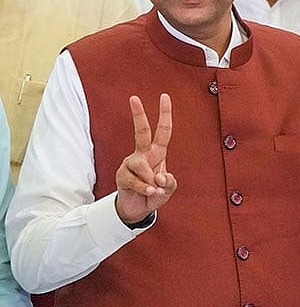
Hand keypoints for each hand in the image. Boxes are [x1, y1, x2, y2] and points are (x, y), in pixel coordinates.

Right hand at [115, 94, 175, 224]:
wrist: (138, 209)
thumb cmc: (155, 194)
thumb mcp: (169, 188)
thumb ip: (169, 182)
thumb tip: (159, 176)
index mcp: (157, 153)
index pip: (163, 131)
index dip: (165, 115)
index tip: (164, 97)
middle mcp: (143, 155)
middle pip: (141, 132)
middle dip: (138, 115)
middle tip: (133, 97)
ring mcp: (131, 164)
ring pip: (142, 165)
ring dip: (151, 181)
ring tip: (154, 189)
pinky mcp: (122, 175)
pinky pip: (136, 181)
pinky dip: (146, 189)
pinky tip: (148, 192)